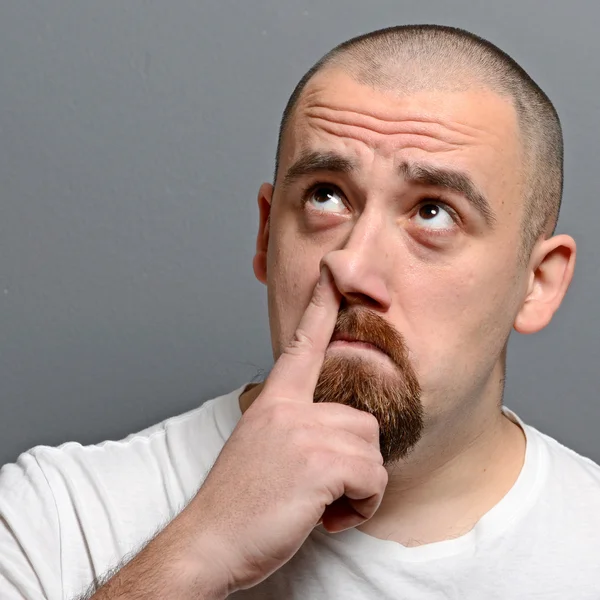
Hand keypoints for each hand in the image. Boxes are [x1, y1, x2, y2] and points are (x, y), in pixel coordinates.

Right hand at [190, 266, 386, 593]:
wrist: (208, 543)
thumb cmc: (237, 503)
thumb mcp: (260, 447)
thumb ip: (293, 428)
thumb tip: (326, 432)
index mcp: (274, 403)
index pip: (302, 345)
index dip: (320, 307)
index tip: (332, 274)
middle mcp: (289, 410)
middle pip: (361, 421)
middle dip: (354, 462)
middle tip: (323, 491)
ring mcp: (304, 433)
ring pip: (370, 451)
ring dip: (357, 488)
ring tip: (321, 505)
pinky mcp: (320, 463)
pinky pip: (372, 478)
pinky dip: (360, 506)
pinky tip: (327, 517)